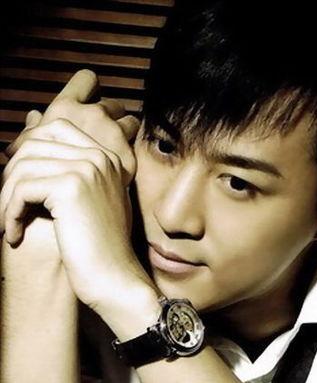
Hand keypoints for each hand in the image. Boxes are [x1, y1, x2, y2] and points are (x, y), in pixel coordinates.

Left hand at [0, 71, 150, 311]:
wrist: (114, 278)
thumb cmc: (97, 247)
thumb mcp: (84, 202)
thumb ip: (63, 169)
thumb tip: (30, 125)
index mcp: (106, 157)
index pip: (54, 128)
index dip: (26, 152)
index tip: (17, 186)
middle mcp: (99, 157)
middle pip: (32, 145)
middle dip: (9, 176)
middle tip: (5, 207)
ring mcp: (87, 169)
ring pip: (22, 168)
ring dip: (5, 199)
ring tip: (7, 223)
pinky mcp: (71, 187)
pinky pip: (21, 190)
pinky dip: (8, 214)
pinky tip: (13, 234)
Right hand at [5, 70, 138, 184]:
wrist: (63, 216)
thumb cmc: (38, 184)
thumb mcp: (29, 153)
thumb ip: (35, 132)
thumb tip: (36, 116)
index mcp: (66, 108)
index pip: (86, 79)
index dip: (90, 87)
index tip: (90, 98)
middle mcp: (92, 115)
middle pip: (113, 104)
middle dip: (111, 116)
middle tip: (103, 133)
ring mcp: (114, 136)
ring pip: (130, 122)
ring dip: (125, 133)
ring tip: (114, 150)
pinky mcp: (127, 159)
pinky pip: (135, 148)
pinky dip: (129, 155)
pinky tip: (118, 169)